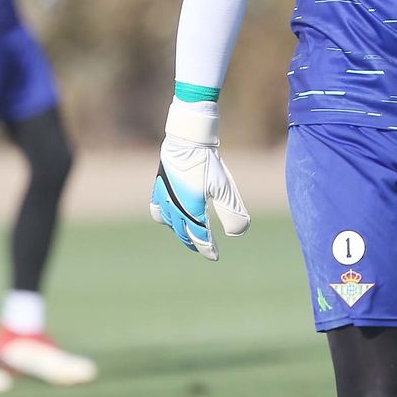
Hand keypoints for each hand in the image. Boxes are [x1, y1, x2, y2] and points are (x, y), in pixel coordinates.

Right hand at [149, 100, 249, 260]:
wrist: (187, 139)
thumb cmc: (208, 162)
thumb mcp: (225, 187)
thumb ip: (231, 212)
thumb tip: (237, 233)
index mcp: (190, 210)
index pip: (199, 237)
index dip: (207, 248)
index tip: (215, 256)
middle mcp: (175, 207)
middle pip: (184, 232)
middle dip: (195, 242)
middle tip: (205, 248)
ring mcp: (165, 198)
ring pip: (171, 223)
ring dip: (181, 231)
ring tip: (189, 234)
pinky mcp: (159, 188)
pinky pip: (159, 210)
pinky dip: (166, 218)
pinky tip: (171, 217)